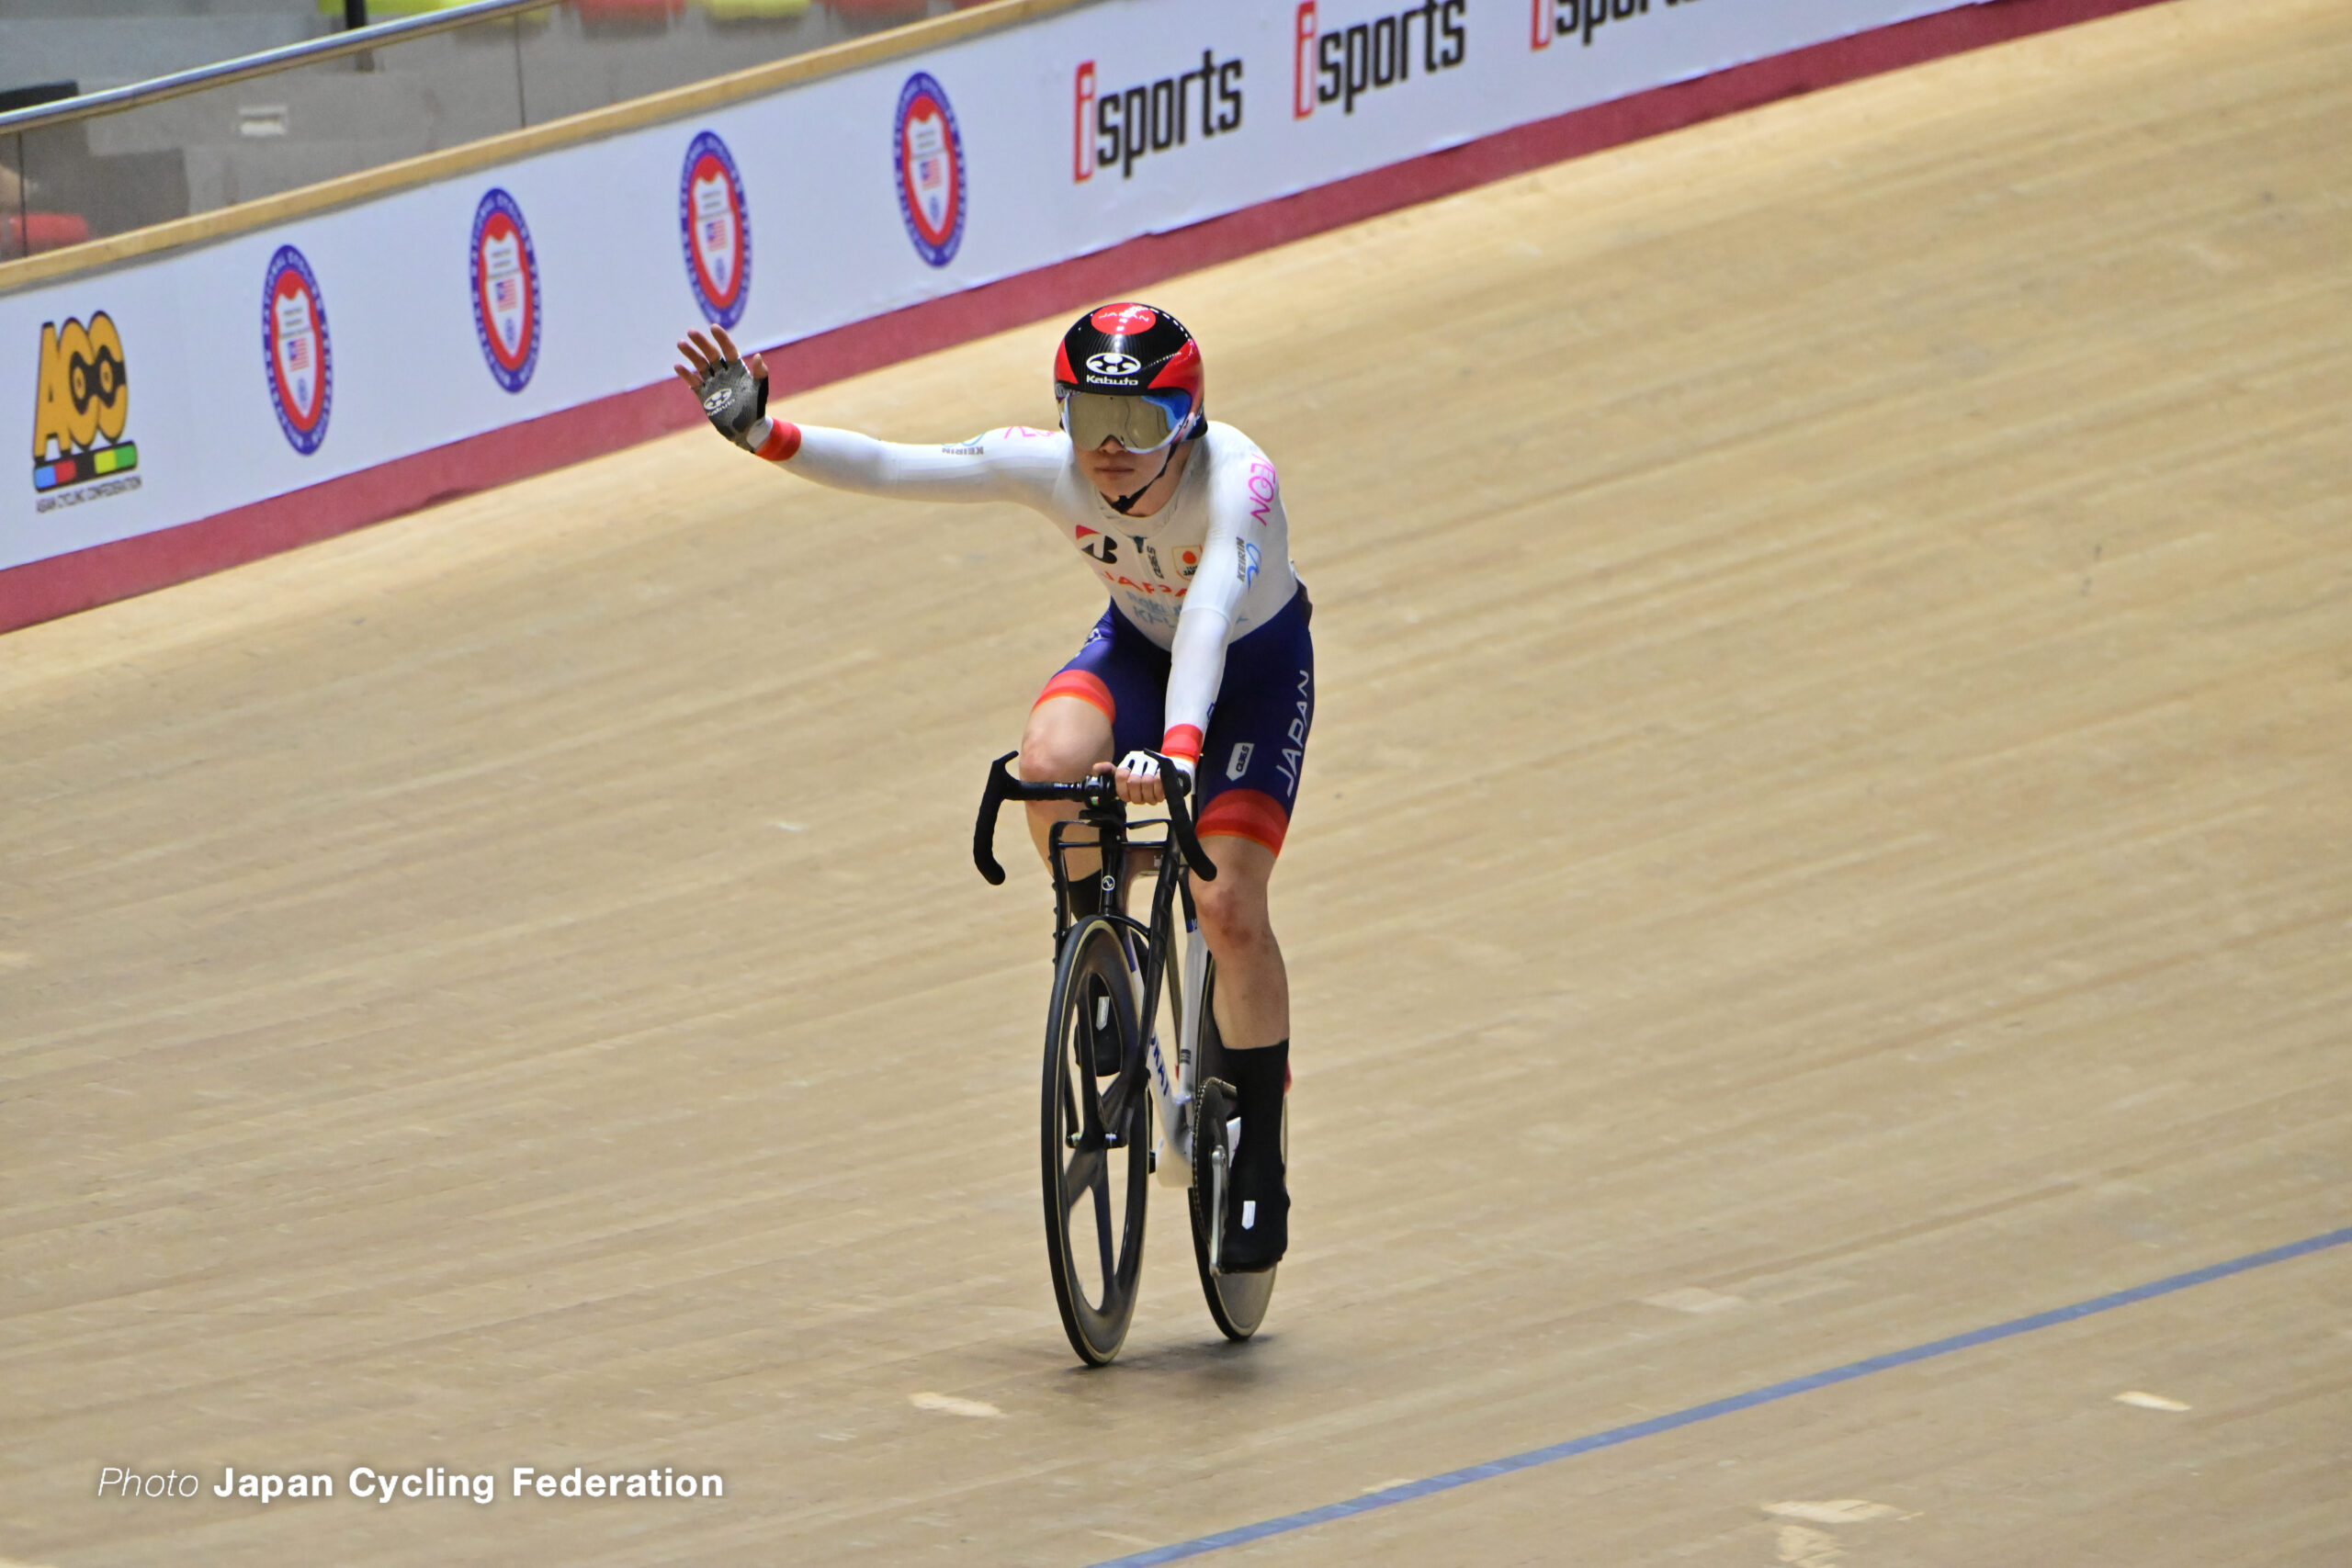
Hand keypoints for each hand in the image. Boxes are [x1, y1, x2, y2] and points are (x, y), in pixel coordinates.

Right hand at [673, 325, 770, 448]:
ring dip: (691, 354)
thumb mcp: (759, 391)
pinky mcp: (704, 395)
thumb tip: (758, 357)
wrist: (746, 429)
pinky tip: (678, 366)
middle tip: (691, 331)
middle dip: (702, 343)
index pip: (729, 350)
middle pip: (711, 354)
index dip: (722, 338)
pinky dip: (686, 375)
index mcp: (737, 370)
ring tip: (681, 343)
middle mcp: (724, 373)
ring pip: (700, 365)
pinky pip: (694, 382)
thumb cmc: (755, 408)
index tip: (713, 327)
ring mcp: (713, 383)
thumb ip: (760, 374)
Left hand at [1103, 750, 1192, 805]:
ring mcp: (1153, 762)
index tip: (1127, 799)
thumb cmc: (1145, 775)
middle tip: (1141, 801)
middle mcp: (1140, 758)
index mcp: (1129, 761)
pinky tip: (1159, 797)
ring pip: (1147, 783)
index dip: (1122, 791)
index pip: (1120, 775)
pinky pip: (1159, 782)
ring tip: (1150, 800)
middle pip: (1133, 782)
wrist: (1170, 770)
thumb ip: (1111, 772)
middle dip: (1137, 797)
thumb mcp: (1127, 774)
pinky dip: (1158, 793)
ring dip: (1148, 797)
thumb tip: (1095, 769)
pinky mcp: (1166, 767)